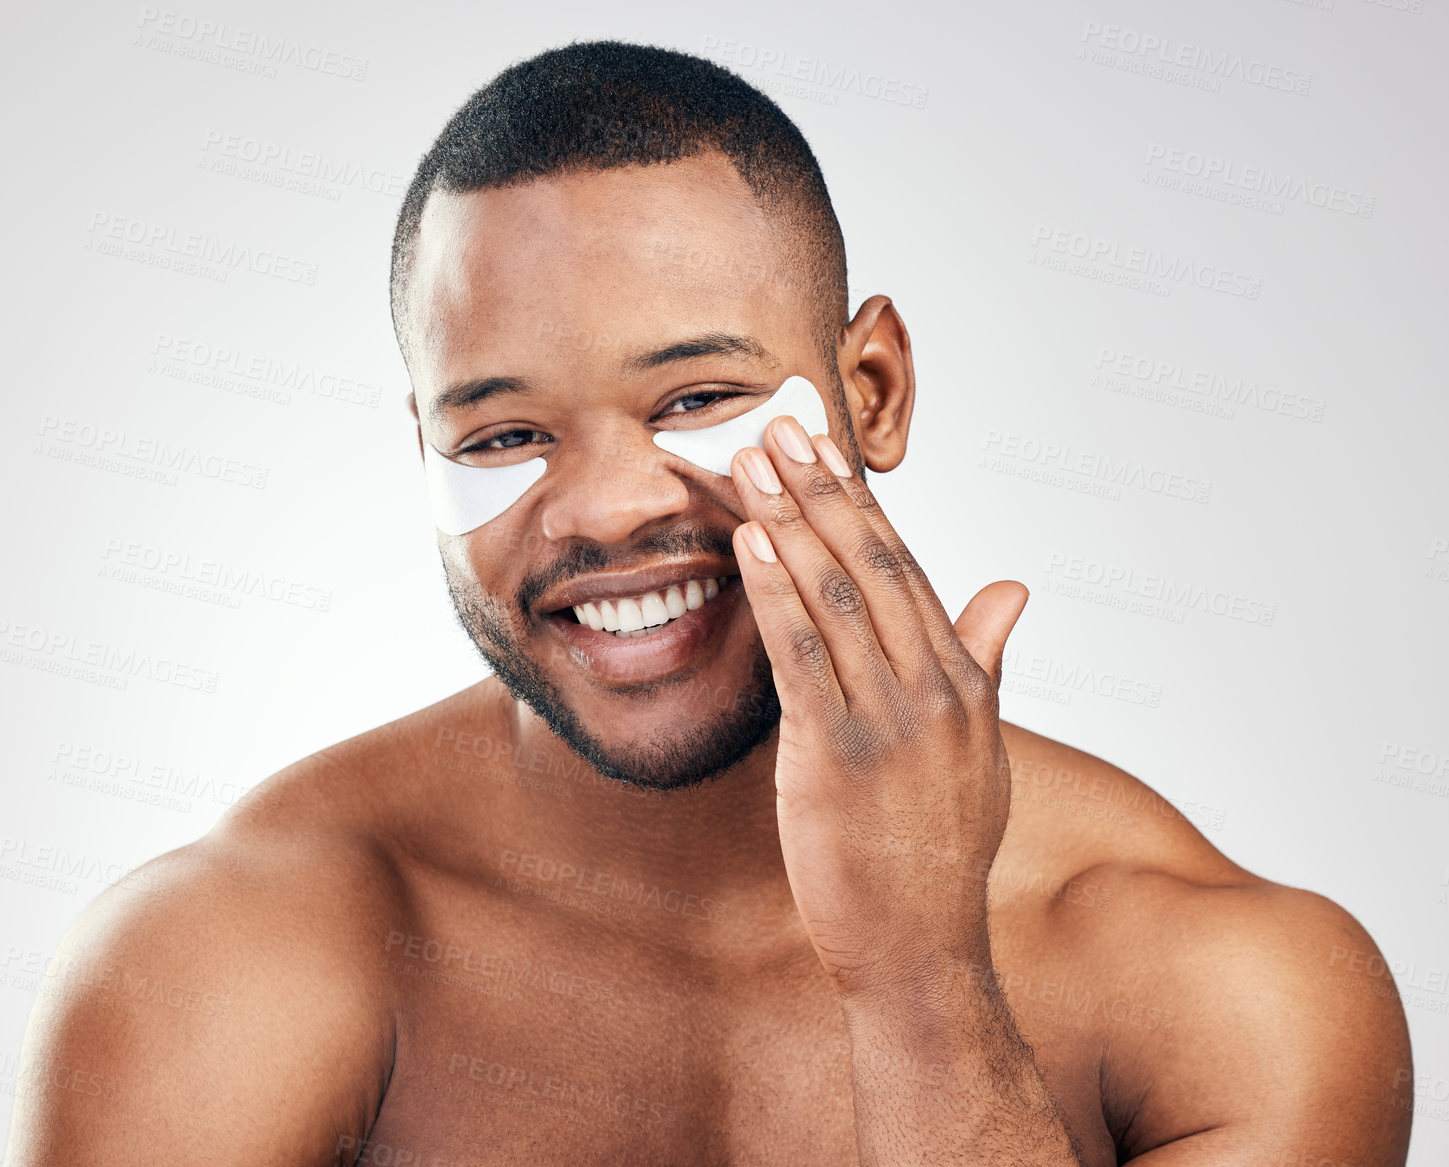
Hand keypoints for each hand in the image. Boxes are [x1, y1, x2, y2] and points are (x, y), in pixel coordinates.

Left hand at [729, 414, 1027, 999]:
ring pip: (837, 597)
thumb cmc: (937, 851)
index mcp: (962, 681)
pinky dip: (776, 594)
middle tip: (776, 427)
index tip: (822, 448)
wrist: (920, 949)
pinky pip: (804, 657)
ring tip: (750, 465)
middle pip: (872, 566)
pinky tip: (749, 545)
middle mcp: (934, 689)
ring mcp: (890, 721)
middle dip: (819, 491)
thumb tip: (1012, 586)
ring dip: (789, 523)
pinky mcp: (838, 756)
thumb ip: (986, 659)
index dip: (859, 502)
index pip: (907, 567)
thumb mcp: (977, 750)